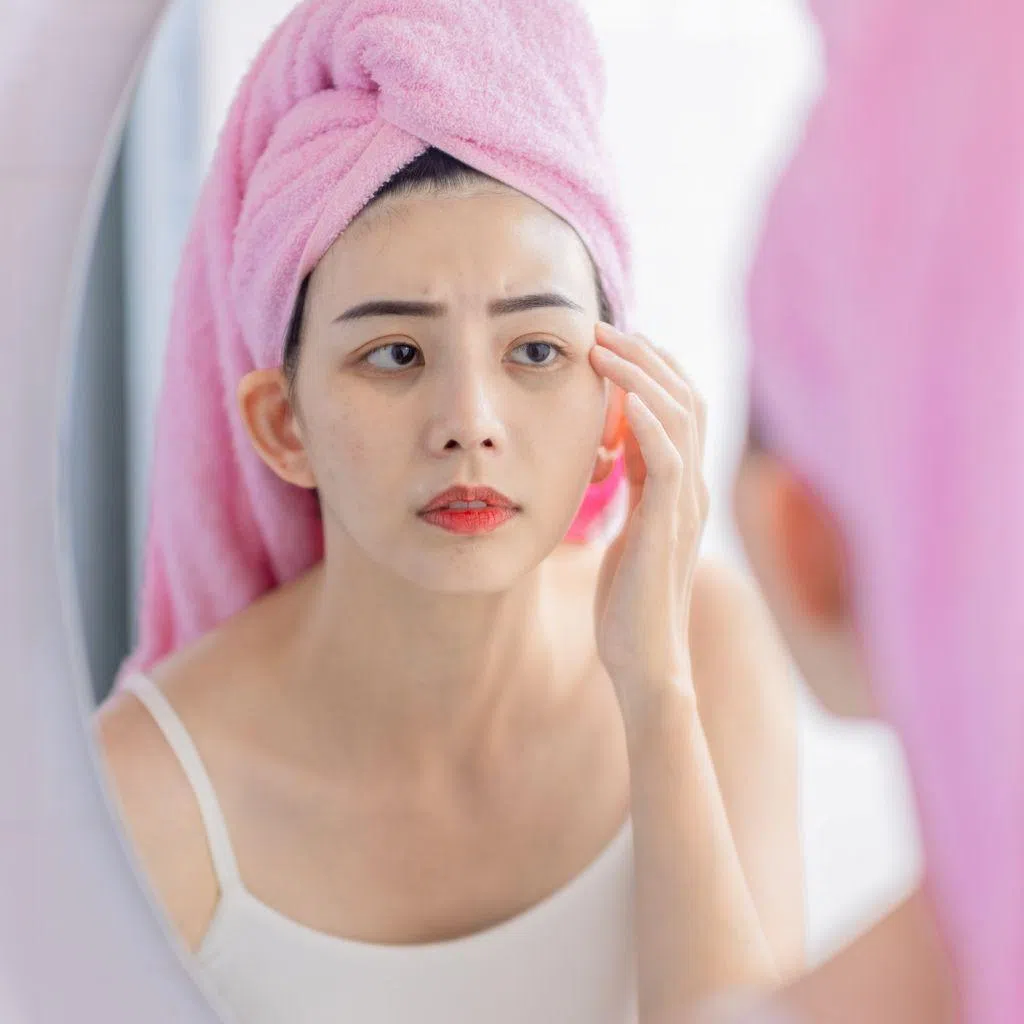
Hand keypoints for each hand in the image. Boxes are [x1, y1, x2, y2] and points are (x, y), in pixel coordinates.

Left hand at [588, 322, 709, 729]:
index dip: (651, 369)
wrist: (645, 661)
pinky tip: (618, 393)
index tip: (611, 343)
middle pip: (686, 397)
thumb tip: (612, 448)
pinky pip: (666, 455)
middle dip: (645, 356)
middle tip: (604, 329)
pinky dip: (647, 416)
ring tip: (604, 346)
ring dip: (641, 373)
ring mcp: (685, 504)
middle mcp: (691, 487)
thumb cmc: (628, 603)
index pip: (680, 408)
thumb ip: (631, 489)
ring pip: (680, 415)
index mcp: (680, 488)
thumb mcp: (627, 531)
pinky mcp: (668, 523)